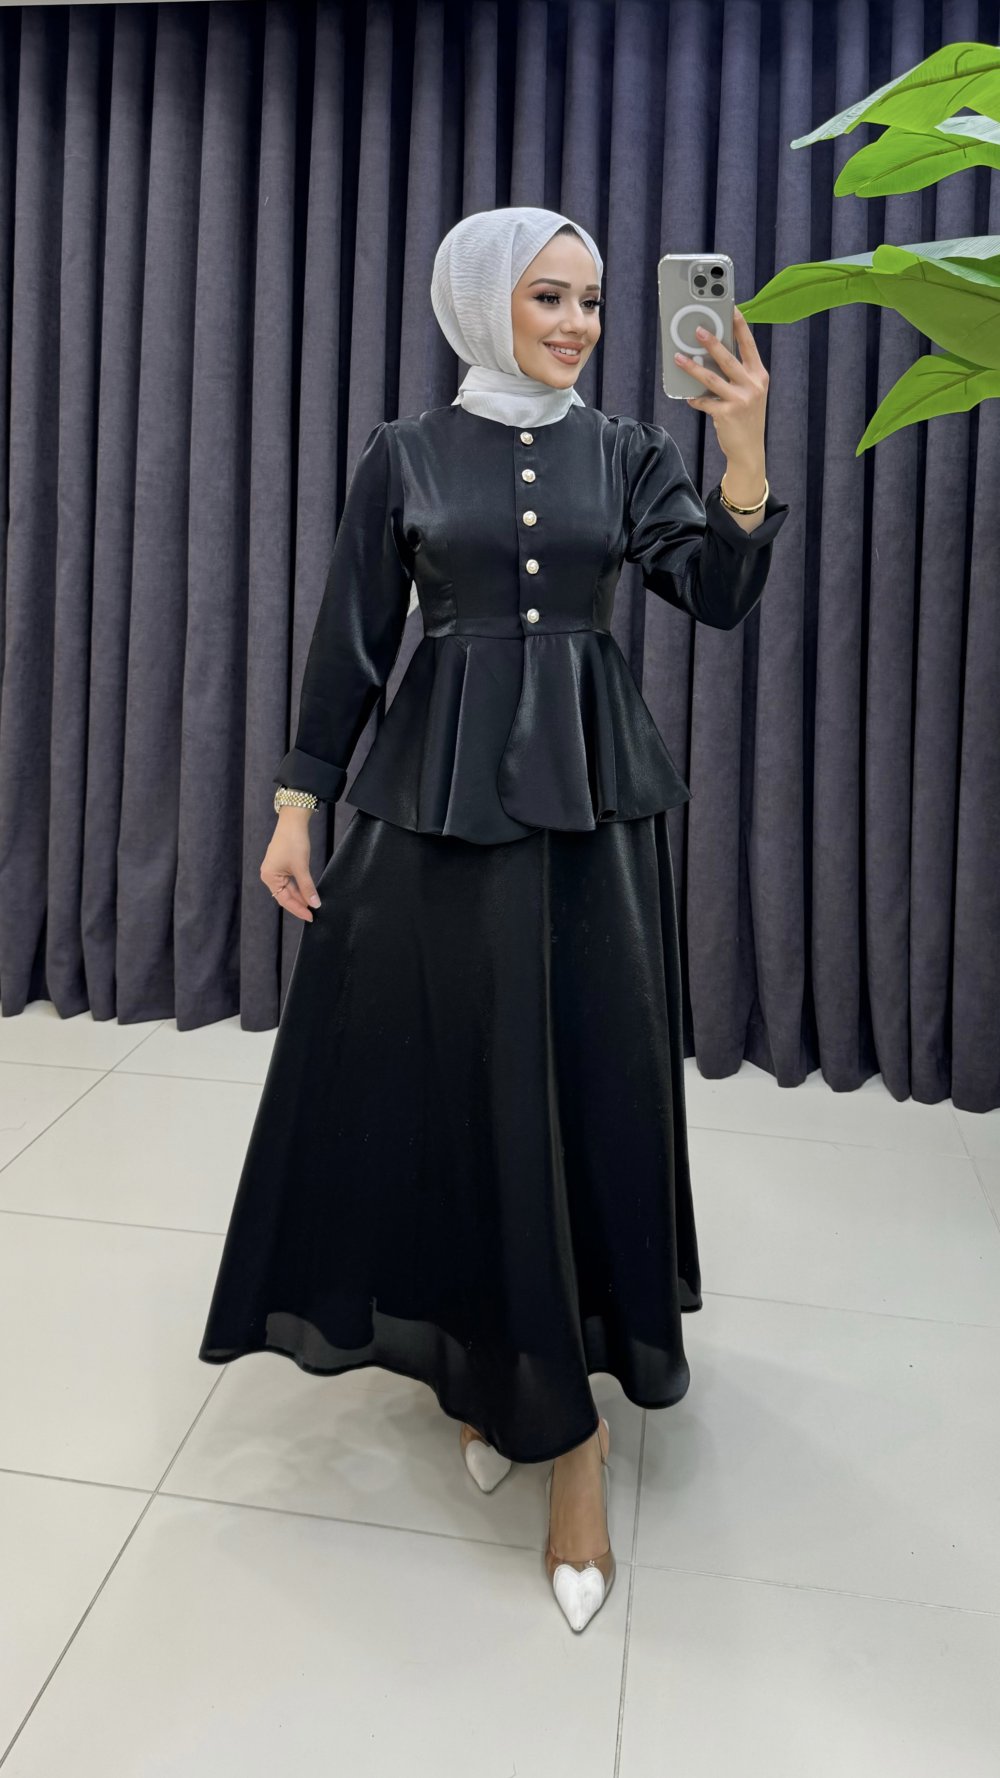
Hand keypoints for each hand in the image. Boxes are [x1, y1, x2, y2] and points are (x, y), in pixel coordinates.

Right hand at [260, 823, 321, 922]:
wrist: (293, 821)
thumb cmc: (293, 841)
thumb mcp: (301, 867)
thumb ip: (307, 887)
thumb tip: (315, 904)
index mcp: (269, 877)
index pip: (284, 900)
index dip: (298, 909)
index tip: (311, 917)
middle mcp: (269, 875)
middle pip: (286, 896)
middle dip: (300, 904)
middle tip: (314, 913)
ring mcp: (275, 870)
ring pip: (289, 889)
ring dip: (301, 896)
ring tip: (313, 905)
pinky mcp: (282, 865)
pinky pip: (291, 882)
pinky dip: (300, 887)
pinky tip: (309, 893)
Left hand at [674, 306, 768, 467]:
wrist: (749, 449)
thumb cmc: (746, 417)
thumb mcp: (750, 393)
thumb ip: (738, 375)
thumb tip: (711, 357)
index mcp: (759, 375)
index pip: (749, 345)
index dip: (740, 326)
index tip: (730, 309)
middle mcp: (752, 385)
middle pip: (728, 358)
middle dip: (711, 343)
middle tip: (697, 330)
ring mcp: (740, 400)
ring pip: (711, 378)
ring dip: (693, 368)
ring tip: (679, 358)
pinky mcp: (726, 414)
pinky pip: (705, 401)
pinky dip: (695, 399)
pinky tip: (689, 397)